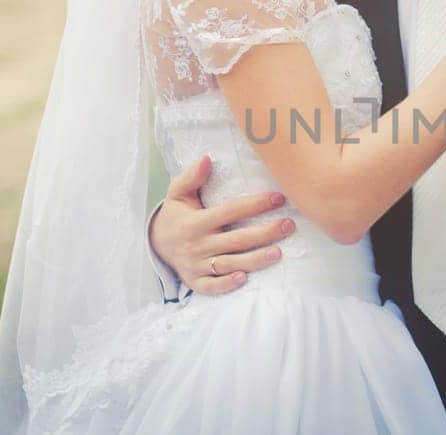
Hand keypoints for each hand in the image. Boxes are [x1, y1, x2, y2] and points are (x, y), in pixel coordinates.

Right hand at [150, 155, 293, 294]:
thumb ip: (191, 177)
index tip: (279, 198)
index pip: (231, 211)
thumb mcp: (177, 193)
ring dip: (254, 260)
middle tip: (288, 225)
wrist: (156, 243)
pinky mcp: (196, 281)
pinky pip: (212, 286)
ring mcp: (196, 265)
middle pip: (236, 239)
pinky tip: (245, 279)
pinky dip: (226, 284)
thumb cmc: (176, 215)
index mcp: (196, 222)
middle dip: (265, 233)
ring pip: (229, 264)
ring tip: (278, 253)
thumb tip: (207, 158)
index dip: (255, 204)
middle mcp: (197, 244)